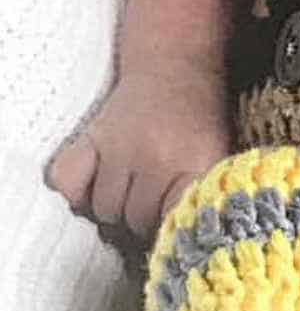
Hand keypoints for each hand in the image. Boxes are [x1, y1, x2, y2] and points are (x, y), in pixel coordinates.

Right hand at [47, 63, 231, 238]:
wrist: (176, 66)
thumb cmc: (201, 120)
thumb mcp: (219, 156)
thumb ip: (204, 197)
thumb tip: (184, 244)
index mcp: (196, 165)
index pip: (175, 226)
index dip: (173, 232)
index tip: (173, 229)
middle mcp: (156, 158)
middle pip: (138, 222)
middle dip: (145, 219)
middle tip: (153, 200)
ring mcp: (120, 146)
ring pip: (105, 210)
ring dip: (116, 207)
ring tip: (131, 188)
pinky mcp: (92, 136)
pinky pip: (69, 184)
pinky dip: (78, 191)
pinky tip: (99, 182)